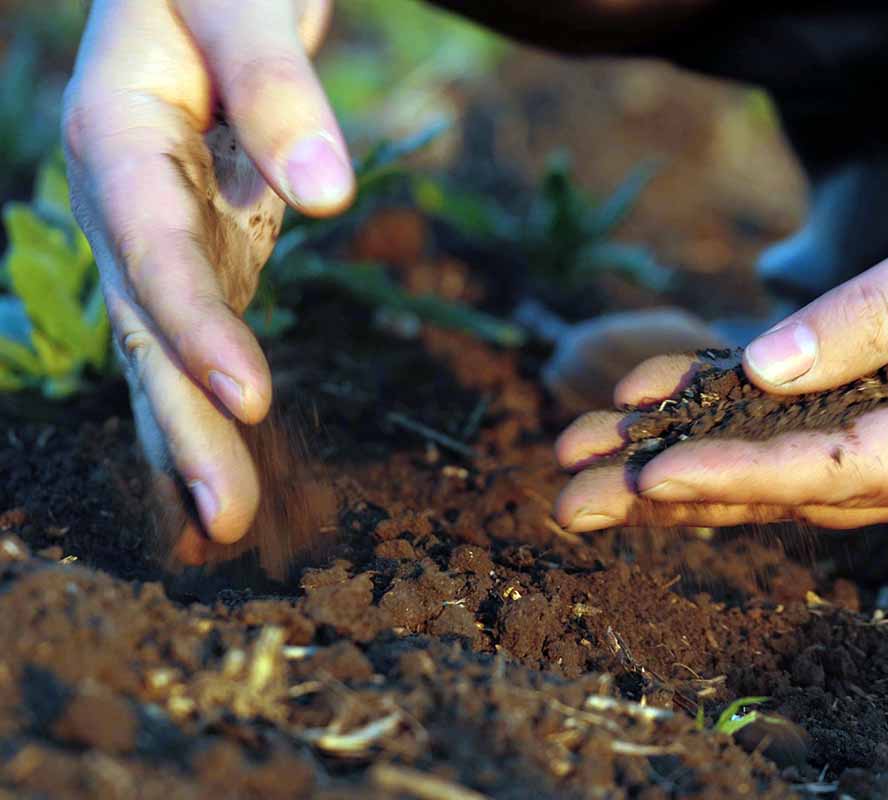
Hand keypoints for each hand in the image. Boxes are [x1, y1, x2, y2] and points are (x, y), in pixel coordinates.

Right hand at [63, 0, 351, 543]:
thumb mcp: (241, 4)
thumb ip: (277, 88)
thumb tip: (326, 197)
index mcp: (115, 136)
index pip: (153, 250)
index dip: (194, 328)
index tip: (247, 401)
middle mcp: (122, 198)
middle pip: (149, 324)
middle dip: (181, 425)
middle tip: (225, 521)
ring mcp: (157, 228)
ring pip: (169, 344)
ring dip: (192, 436)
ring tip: (225, 525)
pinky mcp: (202, 242)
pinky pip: (203, 331)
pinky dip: (213, 399)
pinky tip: (231, 462)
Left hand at [554, 146, 887, 531]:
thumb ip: (877, 313)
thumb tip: (765, 367)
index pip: (841, 469)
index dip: (740, 473)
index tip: (649, 473)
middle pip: (793, 488)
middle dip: (677, 488)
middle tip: (567, 497)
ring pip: (785, 470)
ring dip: (682, 463)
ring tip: (580, 467)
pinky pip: (804, 431)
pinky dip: (727, 421)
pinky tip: (652, 409)